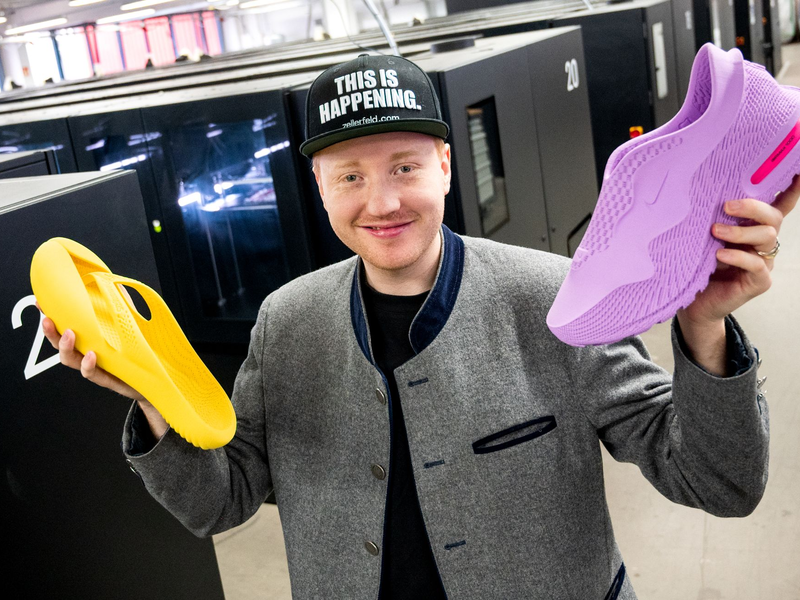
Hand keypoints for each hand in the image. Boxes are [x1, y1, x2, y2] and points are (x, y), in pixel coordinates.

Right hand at [38, 301, 169, 437]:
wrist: (155, 377)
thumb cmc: (139, 349)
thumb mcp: (130, 322)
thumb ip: (121, 303)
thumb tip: (112, 282)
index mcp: (90, 338)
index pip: (65, 326)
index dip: (51, 315)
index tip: (41, 302)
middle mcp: (88, 351)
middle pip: (60, 344)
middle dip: (50, 332)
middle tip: (48, 321)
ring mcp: (95, 366)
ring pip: (71, 360)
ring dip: (65, 347)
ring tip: (69, 335)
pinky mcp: (106, 378)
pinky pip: (92, 373)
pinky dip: (88, 365)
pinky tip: (92, 355)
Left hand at [679, 173, 799, 324]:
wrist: (694, 303)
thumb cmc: (698, 266)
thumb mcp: (704, 237)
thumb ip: (714, 219)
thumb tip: (707, 193)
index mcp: (753, 227)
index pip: (779, 205)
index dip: (792, 189)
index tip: (798, 173)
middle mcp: (762, 243)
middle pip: (773, 217)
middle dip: (753, 207)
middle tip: (726, 207)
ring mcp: (764, 262)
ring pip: (766, 237)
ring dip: (740, 232)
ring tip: (715, 232)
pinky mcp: (759, 281)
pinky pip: (756, 264)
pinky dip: (738, 256)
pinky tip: (720, 255)